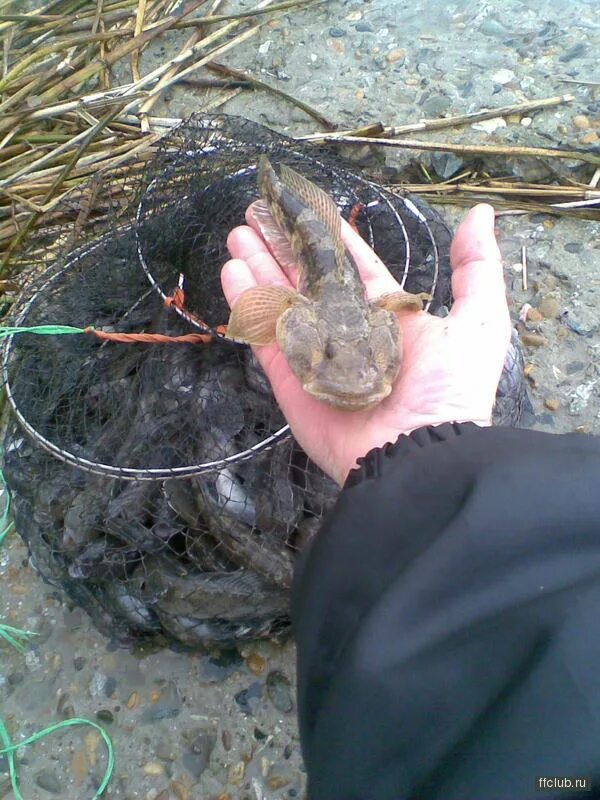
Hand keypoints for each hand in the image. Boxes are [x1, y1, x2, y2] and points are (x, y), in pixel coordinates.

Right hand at [221, 203, 510, 485]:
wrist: (419, 453)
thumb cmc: (450, 388)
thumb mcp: (480, 321)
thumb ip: (475, 268)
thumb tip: (480, 214)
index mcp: (388, 314)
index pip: (354, 267)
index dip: (332, 238)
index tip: (310, 209)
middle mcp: (349, 329)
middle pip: (309, 278)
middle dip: (285, 245)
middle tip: (259, 213)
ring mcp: (318, 353)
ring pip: (283, 300)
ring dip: (260, 266)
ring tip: (239, 231)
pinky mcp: (294, 378)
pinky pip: (268, 335)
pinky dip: (249, 304)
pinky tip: (233, 270)